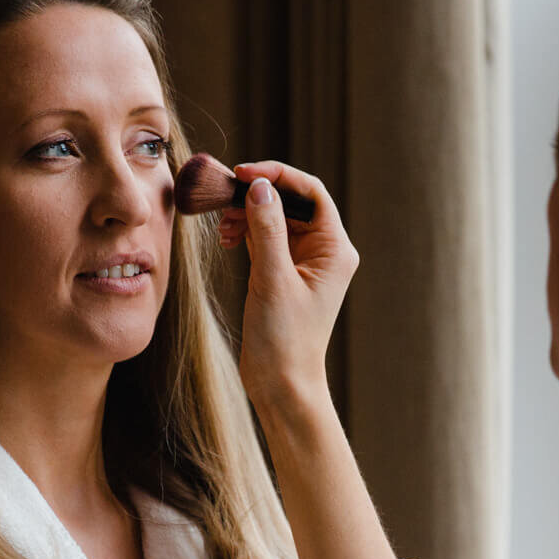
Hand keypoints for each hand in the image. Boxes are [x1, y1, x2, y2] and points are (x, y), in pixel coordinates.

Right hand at [218, 161, 359, 416]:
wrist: (281, 385)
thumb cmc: (285, 340)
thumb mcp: (273, 280)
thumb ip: (266, 230)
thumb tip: (259, 186)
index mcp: (335, 249)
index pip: (311, 193)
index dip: (278, 176)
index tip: (244, 173)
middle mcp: (323, 251)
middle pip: (290, 201)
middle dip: (256, 195)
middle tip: (223, 196)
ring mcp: (302, 261)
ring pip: (274, 218)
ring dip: (247, 214)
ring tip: (223, 226)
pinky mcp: (282, 272)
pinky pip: (264, 237)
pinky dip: (245, 231)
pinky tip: (226, 238)